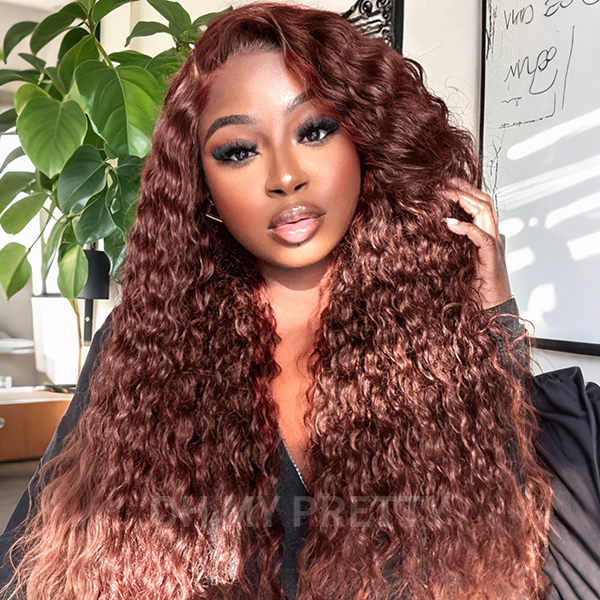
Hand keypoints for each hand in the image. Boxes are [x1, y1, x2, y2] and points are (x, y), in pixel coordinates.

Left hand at [444, 178, 511, 309]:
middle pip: (484, 202)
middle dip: (464, 188)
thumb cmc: (475, 289)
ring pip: (485, 213)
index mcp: (486, 235)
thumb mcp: (458, 260)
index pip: (479, 203)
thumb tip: (433, 232)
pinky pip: (482, 237)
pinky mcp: (491, 259)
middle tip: (443, 181)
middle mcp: (493, 237)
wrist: (491, 311)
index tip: (443, 182)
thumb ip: (453, 245)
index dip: (464, 190)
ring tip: (443, 195)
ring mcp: (494, 247)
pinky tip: (449, 223)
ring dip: (463, 201)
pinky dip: (465, 228)